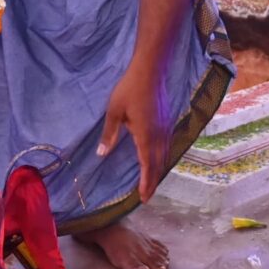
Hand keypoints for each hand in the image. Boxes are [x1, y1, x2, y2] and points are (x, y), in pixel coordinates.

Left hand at [99, 64, 176, 203]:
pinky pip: (167, 146)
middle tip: (147, 197)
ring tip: (152, 182)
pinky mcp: (167, 122)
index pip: (147, 166)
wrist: (150, 71)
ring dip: (158, 171)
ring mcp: (165, 128)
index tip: (143, 197)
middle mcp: (159, 136)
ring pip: (165, 156)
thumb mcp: (114, 112)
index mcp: (146, 136)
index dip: (146, 183)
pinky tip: (158, 159)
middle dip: (153, 182)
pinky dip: (162, 158)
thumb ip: (109, 135)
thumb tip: (101, 155)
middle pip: (158, 165)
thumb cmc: (129, 90)